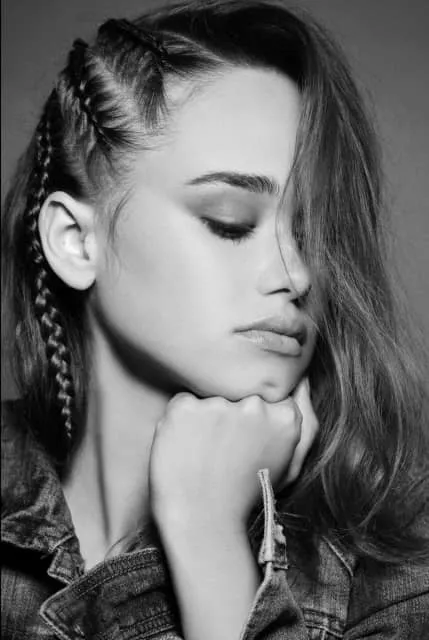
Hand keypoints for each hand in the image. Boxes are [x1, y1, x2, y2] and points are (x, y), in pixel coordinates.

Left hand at [149, 377, 317, 532]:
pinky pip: (182, 403)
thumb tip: (301, 379)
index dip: (252, 417)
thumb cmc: (249, 493)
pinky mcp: (184, 408)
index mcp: (285, 416)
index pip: (268, 394)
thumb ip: (305, 419)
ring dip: (205, 418)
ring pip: (210, 396)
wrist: (203, 522)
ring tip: (204, 453)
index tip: (243, 440)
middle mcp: (254, 405)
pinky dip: (181, 422)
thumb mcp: (290, 462)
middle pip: (239, 392)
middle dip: (230, 414)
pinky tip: (186, 448)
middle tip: (223, 450)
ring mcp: (218, 405)